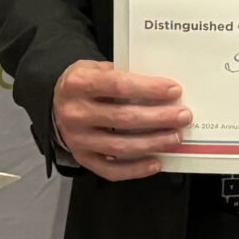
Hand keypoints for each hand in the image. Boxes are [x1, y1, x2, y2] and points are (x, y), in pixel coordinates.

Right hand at [52, 59, 189, 179]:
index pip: (118, 86)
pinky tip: (156, 162)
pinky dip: (136, 169)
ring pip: (120, 146)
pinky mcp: (82, 158)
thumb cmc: (84, 83)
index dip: (149, 89)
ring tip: (175, 138)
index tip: (174, 90)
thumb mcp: (96, 68)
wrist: (55, 102)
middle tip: (183, 116)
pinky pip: (111, 170)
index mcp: (78, 84)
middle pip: (123, 118)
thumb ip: (123, 74)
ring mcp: (77, 139)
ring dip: (152, 143)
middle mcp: (74, 113)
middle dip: (158, 118)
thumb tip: (162, 88)